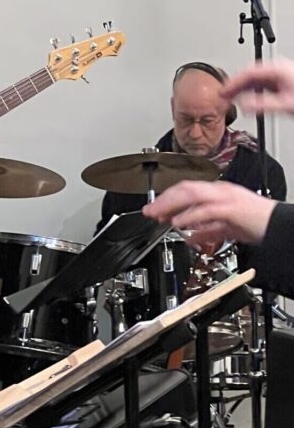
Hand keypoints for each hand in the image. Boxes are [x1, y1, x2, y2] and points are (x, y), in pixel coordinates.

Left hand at [143, 181, 275, 246]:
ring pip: (191, 195)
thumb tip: (190, 237)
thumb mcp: (225, 229)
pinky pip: (206, 210)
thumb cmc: (257, 224)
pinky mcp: (231, 209)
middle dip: (164, 199)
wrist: (278, 225)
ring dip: (171, 204)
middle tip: (148, 211)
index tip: (155, 210)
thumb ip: (206, 231)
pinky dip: (190, 216)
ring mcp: (225, 198)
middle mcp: (220, 191)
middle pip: (185, 189)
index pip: (187, 190)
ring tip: (157, 214)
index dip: (168, 199)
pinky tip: (178, 223)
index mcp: (218, 193)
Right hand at [222, 58, 293, 115]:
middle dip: (234, 85)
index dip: (232, 82)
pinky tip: (245, 98)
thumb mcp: (284, 103)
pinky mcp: (278, 80)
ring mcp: (277, 73)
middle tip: (222, 95)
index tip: (222, 92)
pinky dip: (249, 90)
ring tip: (230, 97)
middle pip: (248, 74)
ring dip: (240, 88)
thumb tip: (243, 106)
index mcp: (276, 68)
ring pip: (253, 79)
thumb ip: (262, 104)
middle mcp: (276, 68)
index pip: (247, 73)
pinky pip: (259, 83)